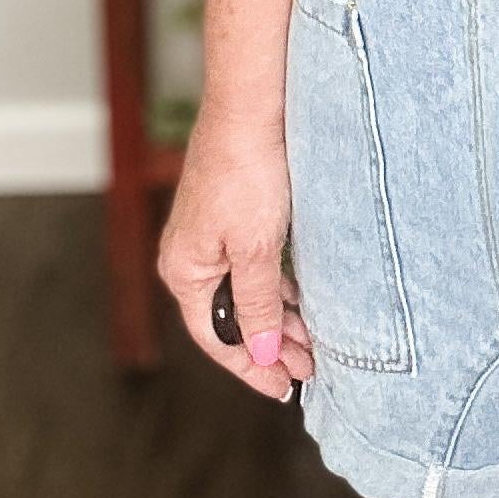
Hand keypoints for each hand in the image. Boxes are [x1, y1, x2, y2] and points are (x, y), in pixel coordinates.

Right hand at [158, 108, 318, 400]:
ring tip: (314, 341)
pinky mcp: (233, 217)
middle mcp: (191, 257)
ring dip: (279, 318)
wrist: (251, 109)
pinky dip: (279, 288)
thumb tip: (261, 352)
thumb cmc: (247, 174)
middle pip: (231, 318)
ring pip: (246, 293)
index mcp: (184, 270)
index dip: (251, 367)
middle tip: (310, 368)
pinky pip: (254, 267)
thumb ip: (258, 305)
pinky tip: (304, 299)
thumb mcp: (256, 249)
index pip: (217, 338)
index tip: (284, 388)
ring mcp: (211, 237)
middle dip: (271, 346)